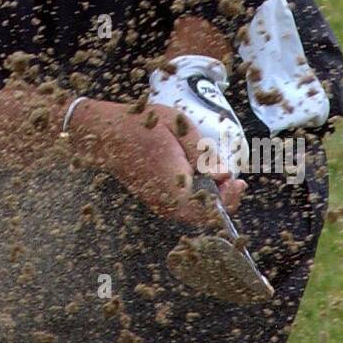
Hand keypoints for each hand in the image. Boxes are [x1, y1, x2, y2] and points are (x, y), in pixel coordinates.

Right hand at [69, 95, 245, 223]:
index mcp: (173, 184)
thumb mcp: (178, 125)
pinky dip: (196, 197)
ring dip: (210, 200)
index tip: (238, 181)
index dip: (229, 200)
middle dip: (223, 201)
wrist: (104, 133)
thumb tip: (224, 174)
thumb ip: (202, 152)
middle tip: (234, 181)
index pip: (208, 211)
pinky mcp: (152, 199)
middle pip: (203, 217)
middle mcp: (164, 200)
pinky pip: (180, 207)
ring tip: (219, 178)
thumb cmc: (140, 124)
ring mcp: (157, 202)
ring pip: (192, 214)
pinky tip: (199, 177)